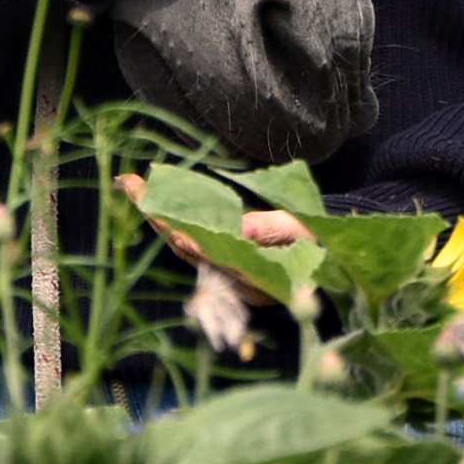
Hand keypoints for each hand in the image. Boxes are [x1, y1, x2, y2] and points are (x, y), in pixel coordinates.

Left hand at [114, 171, 312, 304]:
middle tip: (129, 184)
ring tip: (135, 188)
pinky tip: (160, 206)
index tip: (151, 205)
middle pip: (185, 247)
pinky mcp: (229, 264)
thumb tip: (241, 227)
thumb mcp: (305, 234)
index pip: (201, 249)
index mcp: (249, 275)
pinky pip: (194, 244)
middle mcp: (232, 280)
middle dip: (156, 215)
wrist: (334, 263)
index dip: (175, 227)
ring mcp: (229, 274)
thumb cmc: (322, 246)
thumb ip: (274, 230)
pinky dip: (176, 223)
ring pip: (185, 246)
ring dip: (160, 218)